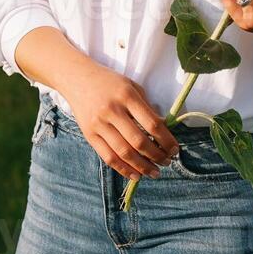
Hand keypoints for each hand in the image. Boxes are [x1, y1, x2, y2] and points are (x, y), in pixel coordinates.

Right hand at [62, 64, 179, 181]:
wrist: (77, 78)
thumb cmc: (110, 83)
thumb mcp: (132, 87)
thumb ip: (147, 108)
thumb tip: (164, 133)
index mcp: (127, 96)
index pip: (152, 124)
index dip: (166, 140)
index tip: (175, 149)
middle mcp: (112, 110)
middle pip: (138, 141)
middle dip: (156, 156)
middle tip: (167, 162)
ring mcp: (99, 124)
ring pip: (124, 153)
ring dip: (142, 167)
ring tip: (154, 172)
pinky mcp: (89, 135)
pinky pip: (108, 157)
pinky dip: (124, 169)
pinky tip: (136, 175)